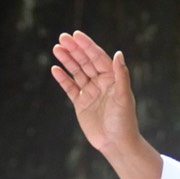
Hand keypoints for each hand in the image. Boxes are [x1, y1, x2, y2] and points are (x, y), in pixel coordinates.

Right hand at [51, 31, 139, 155]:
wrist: (116, 144)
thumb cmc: (124, 120)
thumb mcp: (124, 96)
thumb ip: (121, 75)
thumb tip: (118, 53)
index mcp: (112, 78)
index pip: (97, 57)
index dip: (87, 45)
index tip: (76, 35)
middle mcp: (101, 82)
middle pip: (85, 62)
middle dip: (74, 49)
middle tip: (62, 37)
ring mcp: (90, 92)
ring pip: (76, 72)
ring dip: (67, 60)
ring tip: (56, 48)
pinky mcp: (81, 104)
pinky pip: (70, 88)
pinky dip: (63, 79)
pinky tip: (55, 69)